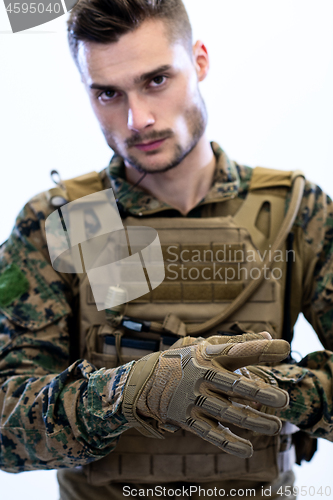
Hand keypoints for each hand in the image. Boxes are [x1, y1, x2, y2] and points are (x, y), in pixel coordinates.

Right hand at [122, 332, 289, 457]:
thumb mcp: (204, 347)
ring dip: (253, 421)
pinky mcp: (186, 418)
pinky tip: (248, 449)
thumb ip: (236, 344)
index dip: (260, 348)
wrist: (143, 380)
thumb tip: (266, 335)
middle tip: (284, 400)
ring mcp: (192, 398)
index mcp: (206, 354)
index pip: (236, 349)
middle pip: (234, 385)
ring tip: (275, 427)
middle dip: (260, 392)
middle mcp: (200, 375)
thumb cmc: (184, 361)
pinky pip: (210, 433)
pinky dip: (230, 442)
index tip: (284, 347)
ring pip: (227, 412)